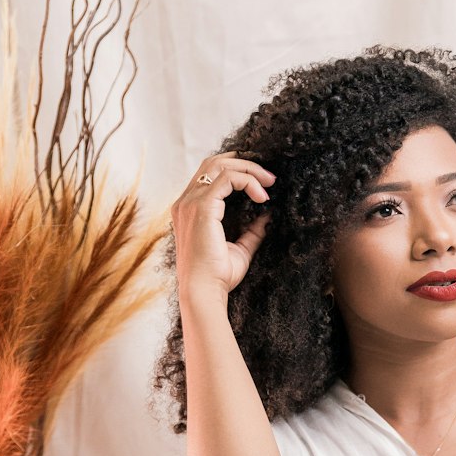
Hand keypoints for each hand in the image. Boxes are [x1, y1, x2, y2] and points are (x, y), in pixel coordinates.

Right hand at [173, 151, 275, 299]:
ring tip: (270, 182)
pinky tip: (263, 197)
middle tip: (270, 177)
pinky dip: (248, 181)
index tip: (263, 184)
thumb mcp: (240, 250)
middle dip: (244, 163)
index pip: (210, 175)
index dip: (237, 170)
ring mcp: (191, 203)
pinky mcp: (202, 207)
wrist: (204, 292)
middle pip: (213, 162)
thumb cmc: (217, 277)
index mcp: (189, 210)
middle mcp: (186, 202)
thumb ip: (251, 232)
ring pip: (220, 165)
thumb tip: (267, 216)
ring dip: (249, 169)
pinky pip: (228, 179)